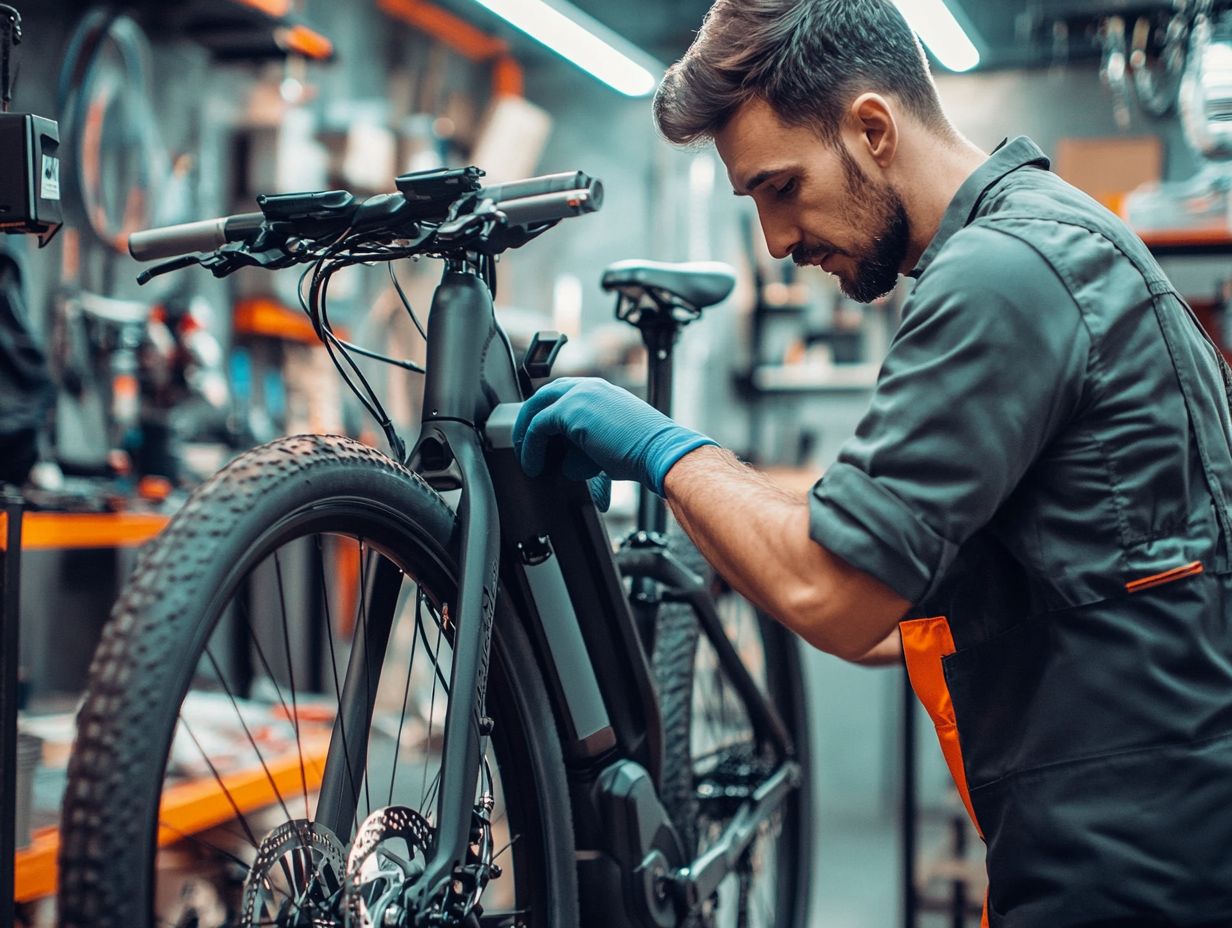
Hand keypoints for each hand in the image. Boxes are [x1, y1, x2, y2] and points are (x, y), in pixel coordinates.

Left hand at [513, 377, 715, 497]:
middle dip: (529, 419)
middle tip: (522, 443)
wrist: (658, 451)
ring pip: (536, 408)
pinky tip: (533, 465)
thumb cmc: (642, 453)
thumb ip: (587, 444)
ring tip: (525, 458)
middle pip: (544, 395)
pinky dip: (530, 447)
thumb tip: (566, 464)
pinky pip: (537, 427)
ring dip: (525, 434)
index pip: (562, 393)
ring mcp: (578, 395)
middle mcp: (588, 386)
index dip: (546, 414)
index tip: (539, 437)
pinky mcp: (570, 411)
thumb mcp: (610, 441)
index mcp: (600, 390)